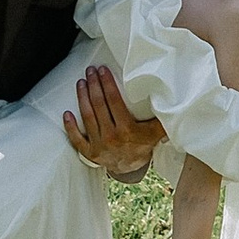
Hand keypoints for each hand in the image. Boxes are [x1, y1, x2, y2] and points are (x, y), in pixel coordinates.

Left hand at [64, 64, 164, 182]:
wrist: (131, 168)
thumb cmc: (143, 145)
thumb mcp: (157, 131)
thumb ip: (164, 117)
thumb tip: (172, 98)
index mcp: (127, 130)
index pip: (114, 101)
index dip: (107, 84)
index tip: (103, 70)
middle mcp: (111, 137)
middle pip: (99, 105)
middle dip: (94, 85)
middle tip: (90, 71)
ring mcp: (98, 146)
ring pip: (87, 117)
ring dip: (82, 98)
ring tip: (81, 83)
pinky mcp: (89, 153)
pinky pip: (76, 139)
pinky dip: (70, 126)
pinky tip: (67, 113)